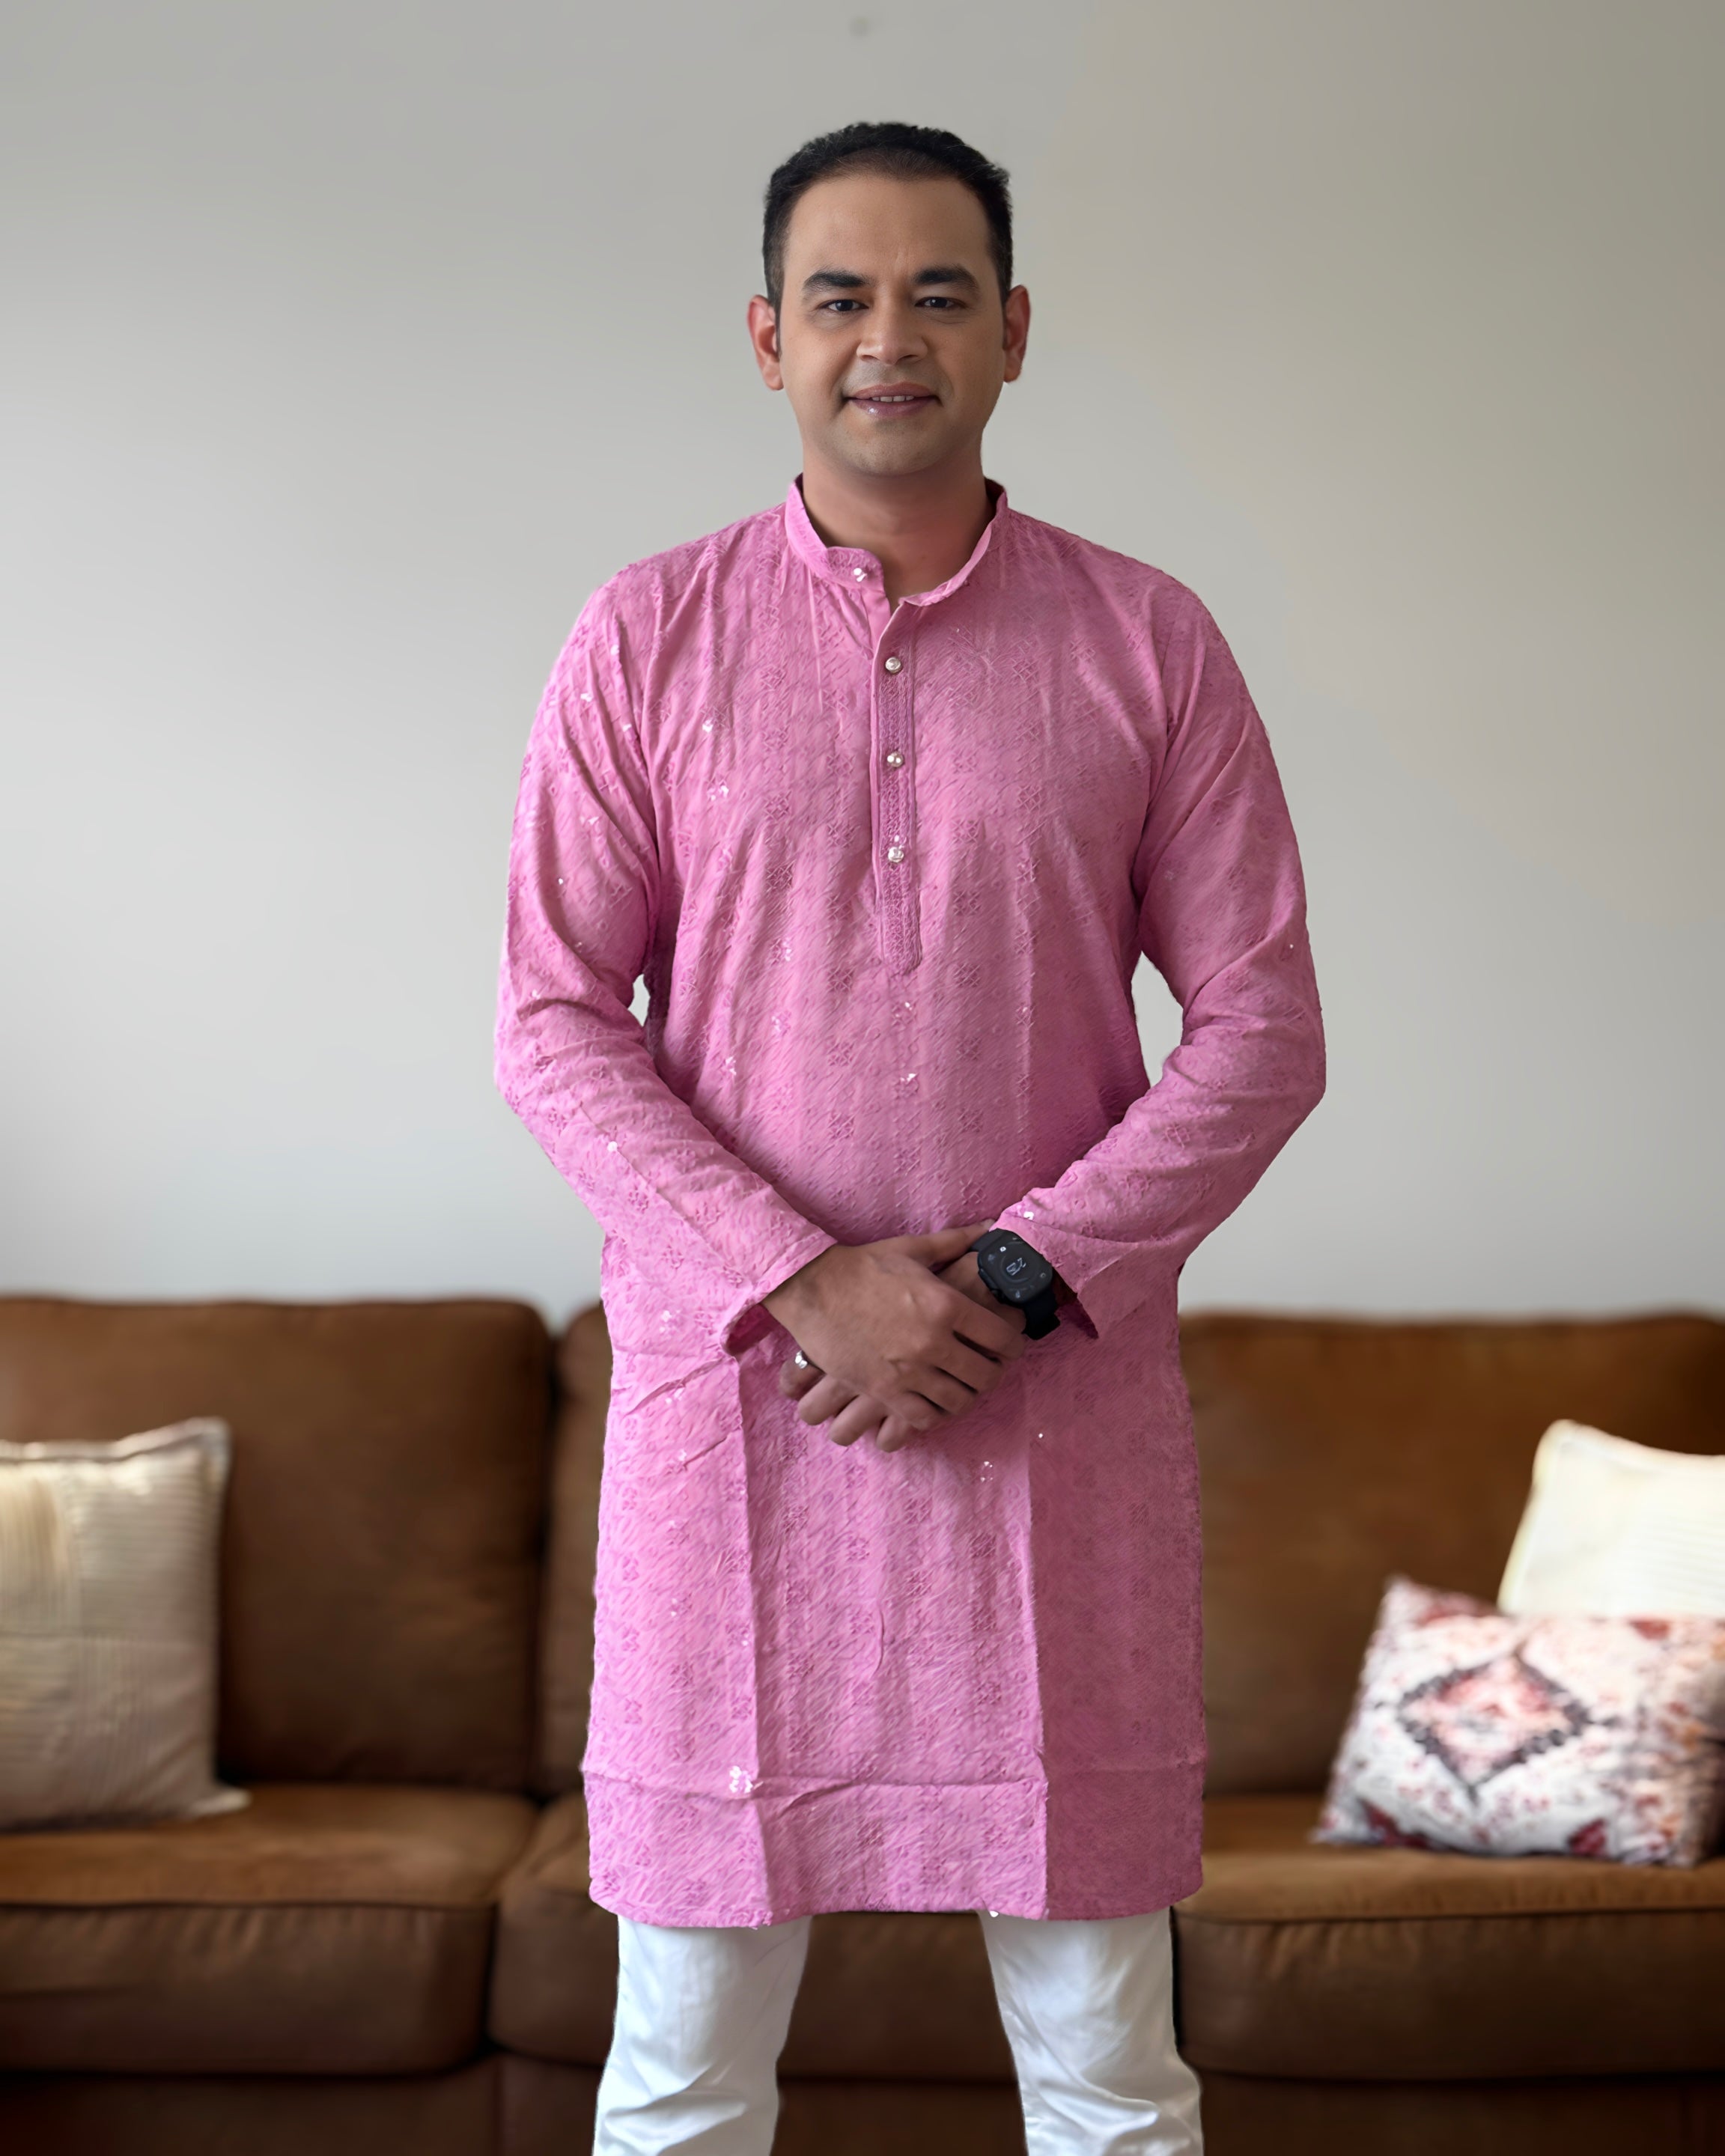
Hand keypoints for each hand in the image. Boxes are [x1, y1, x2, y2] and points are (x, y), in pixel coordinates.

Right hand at [774, 1228, 1028, 1451]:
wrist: (809, 1290)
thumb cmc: (861, 1267)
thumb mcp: (911, 1249)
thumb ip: (954, 1242)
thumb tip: (987, 1228)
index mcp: (946, 1304)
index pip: (1002, 1337)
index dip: (1014, 1345)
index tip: (1011, 1346)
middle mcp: (933, 1342)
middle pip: (986, 1374)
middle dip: (994, 1373)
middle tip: (989, 1368)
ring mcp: (908, 1371)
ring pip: (959, 1401)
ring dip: (966, 1396)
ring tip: (963, 1386)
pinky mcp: (883, 1391)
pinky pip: (924, 1418)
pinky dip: (934, 1414)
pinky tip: (933, 1402)